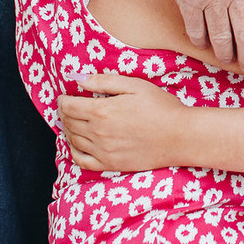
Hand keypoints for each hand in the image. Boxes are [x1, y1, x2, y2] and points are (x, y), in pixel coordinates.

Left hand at [59, 73, 187, 172]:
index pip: (69, 106)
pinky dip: (73, 151)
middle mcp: (98, 132)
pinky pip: (82, 160)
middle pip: (69, 123)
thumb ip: (104, 81)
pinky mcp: (110, 164)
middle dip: (64, 113)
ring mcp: (103, 150)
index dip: (63, 100)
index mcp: (102, 111)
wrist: (180, 137)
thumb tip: (78, 79)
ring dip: (68, 129)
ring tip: (71, 122)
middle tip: (67, 107)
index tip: (64, 96)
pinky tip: (75, 144)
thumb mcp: (134, 85)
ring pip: (73, 140)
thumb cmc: (161, 107)